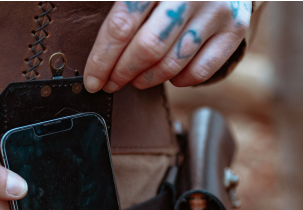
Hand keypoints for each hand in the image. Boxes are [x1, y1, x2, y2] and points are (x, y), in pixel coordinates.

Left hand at [84, 1, 250, 90]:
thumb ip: (122, 4)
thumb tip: (97, 50)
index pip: (122, 24)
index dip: (102, 58)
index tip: (92, 80)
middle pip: (147, 49)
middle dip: (122, 73)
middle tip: (111, 83)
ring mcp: (216, 10)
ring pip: (171, 63)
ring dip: (146, 80)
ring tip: (135, 80)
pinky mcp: (235, 28)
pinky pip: (200, 71)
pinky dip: (179, 81)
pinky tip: (169, 76)